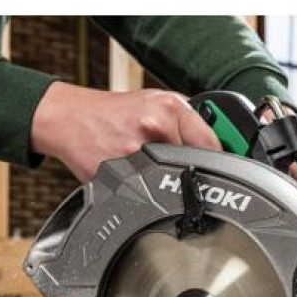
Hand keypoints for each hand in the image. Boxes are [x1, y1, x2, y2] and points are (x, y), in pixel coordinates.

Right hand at [30, 82, 220, 180]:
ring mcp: (135, 155)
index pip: (213, 144)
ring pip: (171, 186)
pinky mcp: (118, 178)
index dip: (221, 161)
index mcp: (169, 109)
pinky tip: (135, 178)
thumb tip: (221, 146)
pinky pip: (146, 195)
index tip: (225, 173)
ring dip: (168, 185)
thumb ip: (188, 120)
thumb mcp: (156, 101)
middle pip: (195, 169)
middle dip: (194, 175)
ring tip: (154, 171)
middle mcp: (154, 129)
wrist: (71, 118)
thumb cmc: (115, 112)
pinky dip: (146, 192)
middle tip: (186, 175)